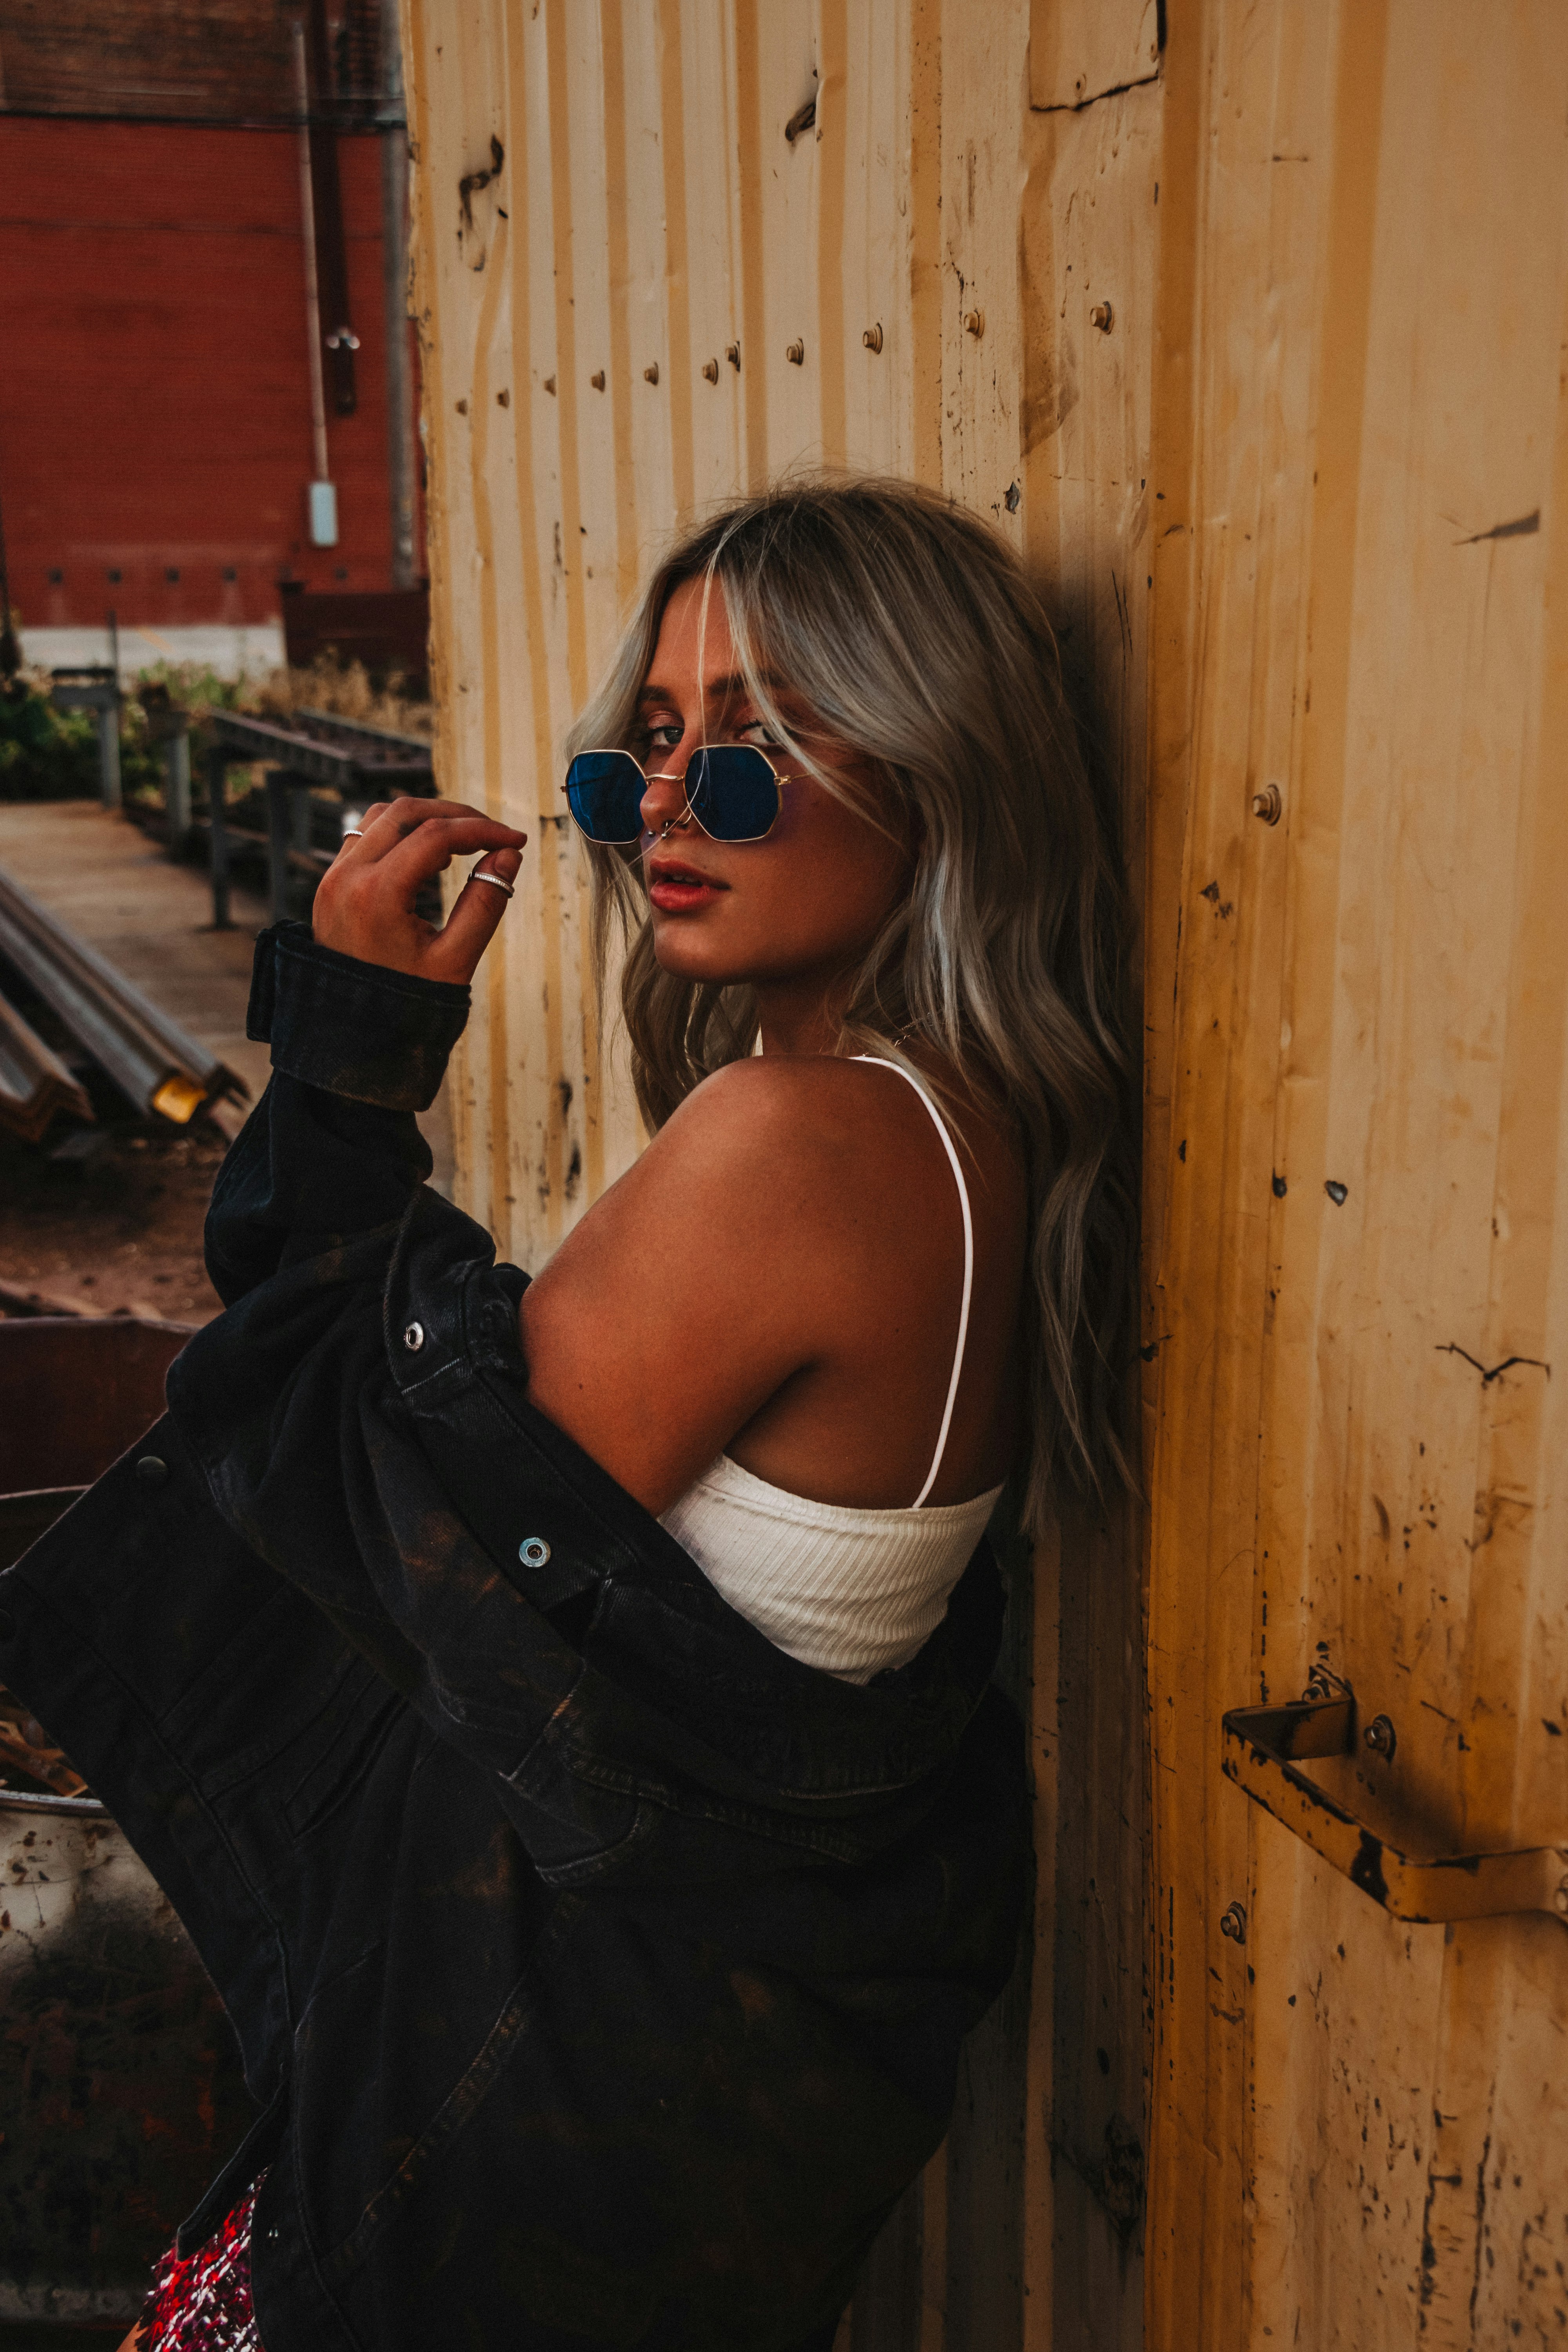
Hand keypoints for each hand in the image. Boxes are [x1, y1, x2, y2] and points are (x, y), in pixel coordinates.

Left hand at [310, 797, 527, 986]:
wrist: (351, 1038)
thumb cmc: (402, 1007)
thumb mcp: (455, 961)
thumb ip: (485, 903)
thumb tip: (508, 855)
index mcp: (377, 895)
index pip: (436, 835)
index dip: (483, 830)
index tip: (515, 840)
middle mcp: (347, 878)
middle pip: (406, 813)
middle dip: (456, 816)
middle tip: (492, 834)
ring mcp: (332, 879)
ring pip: (381, 817)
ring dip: (425, 820)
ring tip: (463, 843)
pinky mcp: (330, 886)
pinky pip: (364, 837)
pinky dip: (399, 835)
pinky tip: (428, 856)